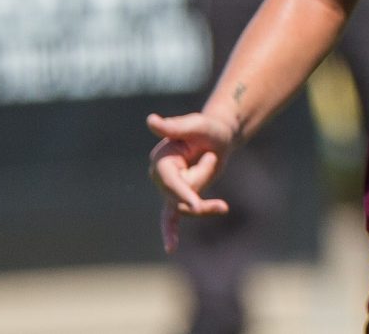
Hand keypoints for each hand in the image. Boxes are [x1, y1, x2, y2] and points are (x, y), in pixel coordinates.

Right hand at [147, 105, 237, 250]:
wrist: (218, 136)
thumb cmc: (207, 128)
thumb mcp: (196, 125)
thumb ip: (174, 127)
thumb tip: (151, 120)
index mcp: (161, 160)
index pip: (170, 182)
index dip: (183, 192)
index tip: (195, 204)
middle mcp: (160, 177)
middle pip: (184, 196)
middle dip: (204, 178)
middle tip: (212, 156)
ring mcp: (168, 189)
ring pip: (189, 206)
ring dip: (207, 193)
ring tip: (214, 163)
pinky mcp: (179, 197)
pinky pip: (171, 218)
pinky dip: (169, 233)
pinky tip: (170, 249)